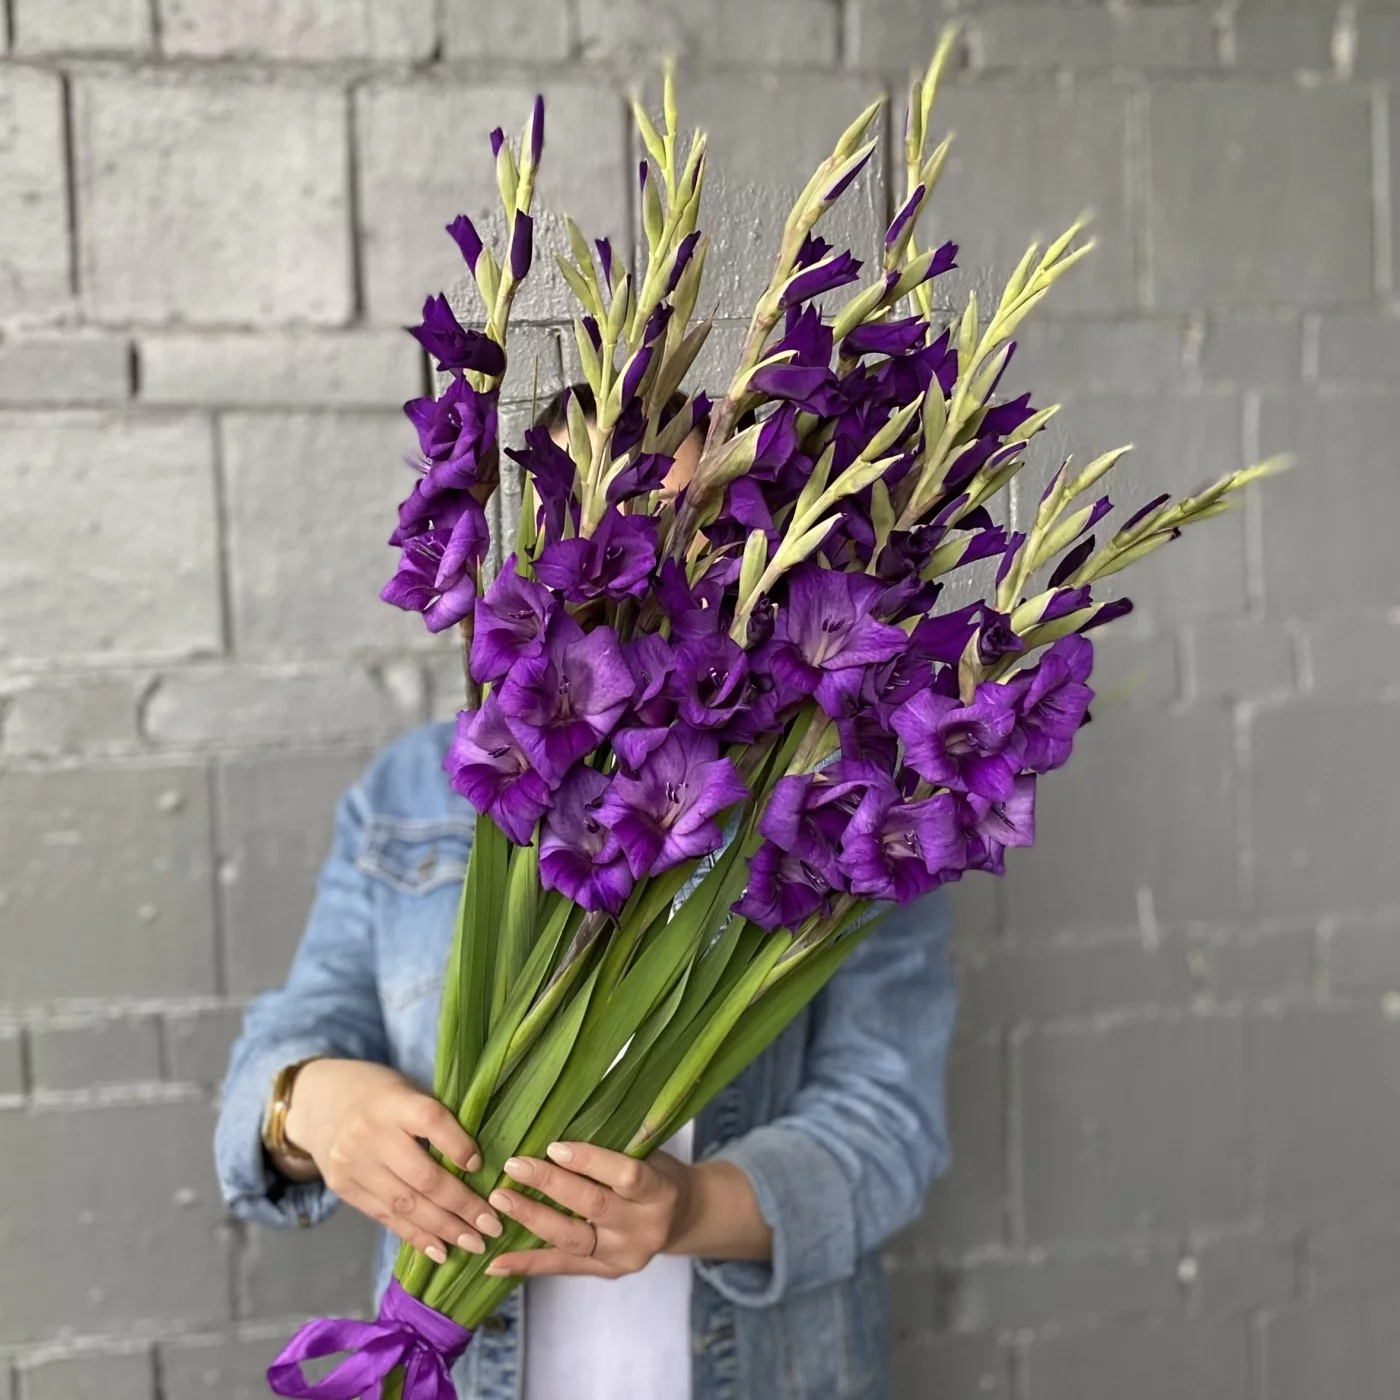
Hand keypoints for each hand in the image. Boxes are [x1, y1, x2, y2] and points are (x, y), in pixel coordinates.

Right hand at [282, 1058, 502, 1263]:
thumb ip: (434, 1119)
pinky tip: (440, 1250)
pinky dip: (415, 1236)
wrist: (319, 1101)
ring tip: (474, 1243)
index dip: (459, 1145)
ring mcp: (354, 1165)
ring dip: (444, 1229)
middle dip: (462, 1205)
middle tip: (492, 1224)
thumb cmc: (378, 1093)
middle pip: (423, 1176)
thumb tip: (479, 1161)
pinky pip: (385, 1218)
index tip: (482, 1166)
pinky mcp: (344, 1188)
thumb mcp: (406, 1090)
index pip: (431, 1122)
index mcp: (392, 1102)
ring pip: (406, 1205)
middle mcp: (370, 1135)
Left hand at [483, 1141, 691, 1278]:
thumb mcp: (650, 1152)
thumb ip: (614, 1147)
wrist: (682, 1217)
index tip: (553, 1146)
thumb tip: (556, 1126)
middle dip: (550, 1185)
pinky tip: (496, 1262)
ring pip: (572, 1239)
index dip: (590, 1161)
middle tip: (514, 1166)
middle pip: (593, 1206)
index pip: (627, 1175)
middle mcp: (645, 1228)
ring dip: (532, 1219)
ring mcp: (624, 1256)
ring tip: (499, 1201)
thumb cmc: (658, 1172)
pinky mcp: (605, 1273)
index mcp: (661, 1192)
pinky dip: (527, 1264)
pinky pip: (562, 1268)